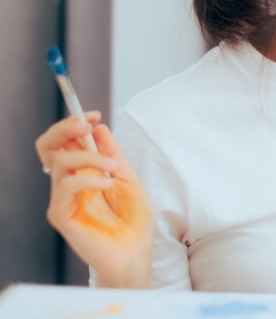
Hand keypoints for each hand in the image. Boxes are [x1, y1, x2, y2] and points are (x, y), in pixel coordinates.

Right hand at [36, 113, 153, 286]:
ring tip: (113, 167)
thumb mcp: (128, 177)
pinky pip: (66, 187)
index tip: (94, 115)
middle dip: (65, 128)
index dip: (73, 123)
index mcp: (83, 172)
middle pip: (48, 146)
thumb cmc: (133, 219)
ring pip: (60, 162)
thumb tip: (99, 128)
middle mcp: (69, 183)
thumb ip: (112, 154)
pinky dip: (88, 179)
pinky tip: (107, 183)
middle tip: (86, 125)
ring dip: (90, 157)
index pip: (65, 142)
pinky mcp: (61, 215)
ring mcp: (63, 198)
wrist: (136, 250)